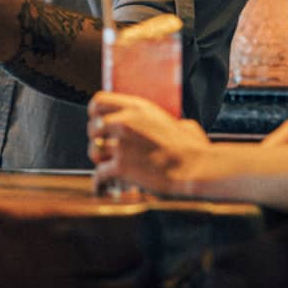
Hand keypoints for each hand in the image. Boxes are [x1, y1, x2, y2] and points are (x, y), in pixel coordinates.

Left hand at [88, 92, 210, 195]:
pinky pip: (99, 174)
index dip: (94, 113)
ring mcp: (121, 144)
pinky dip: (100, 182)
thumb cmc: (193, 149)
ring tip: (109, 166)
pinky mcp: (120, 166)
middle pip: (92, 128)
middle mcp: (125, 122)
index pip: (99, 101)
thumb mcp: (182, 124)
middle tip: (106, 148)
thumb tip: (181, 128)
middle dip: (97, 140)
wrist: (195, 169)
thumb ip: (173, 123)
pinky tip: (104, 185)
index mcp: (138, 108)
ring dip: (100, 160)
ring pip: (94, 151)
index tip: (98, 120)